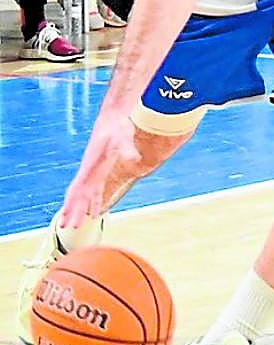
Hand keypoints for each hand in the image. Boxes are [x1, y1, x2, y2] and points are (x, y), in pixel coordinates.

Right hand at [60, 109, 136, 229]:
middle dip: (72, 210)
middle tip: (67, 227)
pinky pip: (95, 189)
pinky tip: (95, 212)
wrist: (114, 117)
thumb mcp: (124, 137)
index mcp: (91, 165)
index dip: (72, 203)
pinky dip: (94, 201)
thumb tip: (135, 158)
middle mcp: (89, 170)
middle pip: (78, 194)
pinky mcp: (101, 169)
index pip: (78, 188)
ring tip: (76, 225)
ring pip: (85, 194)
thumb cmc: (117, 127)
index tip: (66, 216)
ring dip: (81, 209)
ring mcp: (94, 170)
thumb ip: (127, 148)